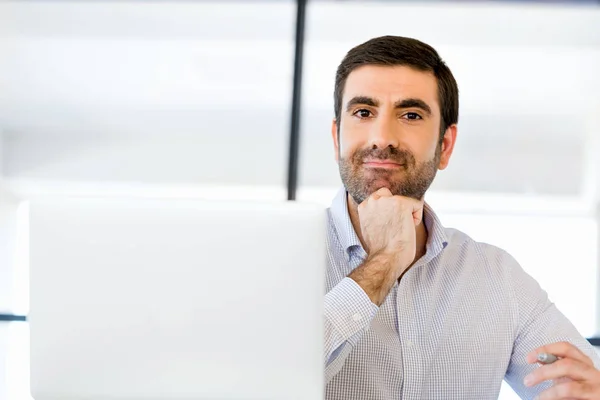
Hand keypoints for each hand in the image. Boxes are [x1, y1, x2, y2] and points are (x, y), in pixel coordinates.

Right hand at [348, 188, 423, 305]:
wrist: (386, 258)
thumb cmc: (380, 250)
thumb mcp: (369, 229)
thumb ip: (373, 216)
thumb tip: (384, 213)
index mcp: (363, 206)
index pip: (379, 198)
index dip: (388, 211)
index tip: (389, 225)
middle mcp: (373, 200)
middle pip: (391, 195)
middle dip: (396, 208)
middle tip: (396, 227)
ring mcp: (387, 200)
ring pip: (405, 201)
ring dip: (407, 214)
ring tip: (402, 229)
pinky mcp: (401, 203)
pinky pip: (416, 205)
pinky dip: (417, 217)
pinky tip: (409, 229)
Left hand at [523, 341, 599, 398]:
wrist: (595, 399)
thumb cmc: (580, 386)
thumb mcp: (567, 373)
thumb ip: (554, 365)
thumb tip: (537, 358)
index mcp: (583, 361)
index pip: (565, 347)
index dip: (545, 350)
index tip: (528, 358)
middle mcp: (591, 372)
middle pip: (566, 365)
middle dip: (543, 372)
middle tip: (527, 381)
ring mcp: (595, 388)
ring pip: (568, 388)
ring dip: (549, 393)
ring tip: (538, 398)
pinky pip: (571, 399)